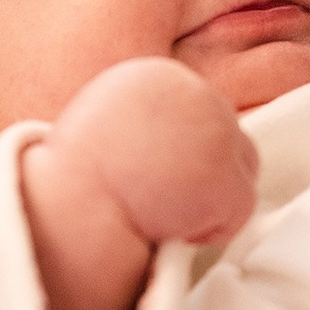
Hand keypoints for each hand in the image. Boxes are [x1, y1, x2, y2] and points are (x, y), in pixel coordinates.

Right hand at [19, 59, 257, 309]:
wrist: (71, 207)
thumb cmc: (72, 176)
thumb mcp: (102, 120)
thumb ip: (145, 117)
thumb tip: (171, 144)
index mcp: (161, 76)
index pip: (198, 111)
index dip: (178, 150)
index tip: (150, 173)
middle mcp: (198, 94)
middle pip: (226, 136)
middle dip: (200, 170)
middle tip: (156, 197)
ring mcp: (218, 135)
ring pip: (239, 173)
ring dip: (206, 198)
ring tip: (159, 210)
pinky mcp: (229, 180)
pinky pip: (235, 216)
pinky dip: (206, 232)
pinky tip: (168, 228)